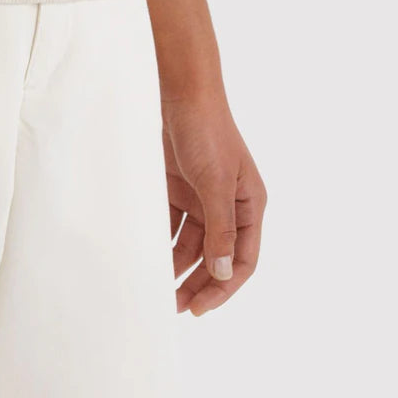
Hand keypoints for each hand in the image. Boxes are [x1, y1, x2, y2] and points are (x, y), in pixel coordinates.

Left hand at [162, 89, 266, 314]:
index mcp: (249, 205)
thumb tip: (222, 272)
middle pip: (215, 255)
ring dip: (177, 264)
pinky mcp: (177, 186)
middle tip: (174, 306)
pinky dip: (162, 239)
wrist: (180, 91)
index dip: (224, 286)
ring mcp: (201, 196)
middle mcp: (228, 205)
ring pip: (191, 242)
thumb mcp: (215, 182)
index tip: (200, 307)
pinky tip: (148, 254)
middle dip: (198, 282)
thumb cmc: (206, 131)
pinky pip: (171, 223)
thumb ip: (220, 228)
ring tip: (158, 286)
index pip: (242, 258)